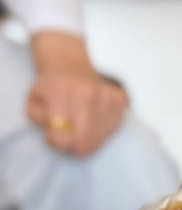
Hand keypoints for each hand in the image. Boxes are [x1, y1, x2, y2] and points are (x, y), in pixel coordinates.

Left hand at [26, 32, 128, 156]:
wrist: (69, 65)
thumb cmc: (50, 88)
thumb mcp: (34, 100)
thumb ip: (39, 118)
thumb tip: (56, 129)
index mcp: (61, 93)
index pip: (61, 139)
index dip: (56, 141)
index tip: (55, 134)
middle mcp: (87, 94)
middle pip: (83, 144)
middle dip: (73, 144)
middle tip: (69, 134)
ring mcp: (106, 98)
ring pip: (97, 140)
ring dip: (88, 137)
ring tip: (81, 123)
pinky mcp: (119, 101)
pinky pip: (111, 131)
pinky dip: (101, 130)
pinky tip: (94, 117)